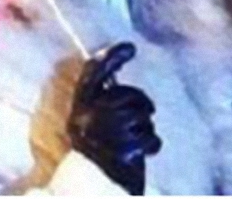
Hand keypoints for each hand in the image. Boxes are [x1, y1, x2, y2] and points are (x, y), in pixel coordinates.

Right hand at [67, 43, 161, 194]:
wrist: (93, 193)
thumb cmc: (101, 159)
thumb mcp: (94, 127)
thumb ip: (104, 106)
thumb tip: (119, 84)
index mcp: (79, 111)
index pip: (93, 74)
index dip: (111, 57)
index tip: (130, 47)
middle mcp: (89, 118)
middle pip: (129, 94)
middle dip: (141, 105)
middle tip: (136, 126)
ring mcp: (107, 132)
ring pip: (144, 115)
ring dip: (145, 131)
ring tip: (131, 146)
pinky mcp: (125, 147)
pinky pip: (152, 137)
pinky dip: (152, 147)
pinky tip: (139, 156)